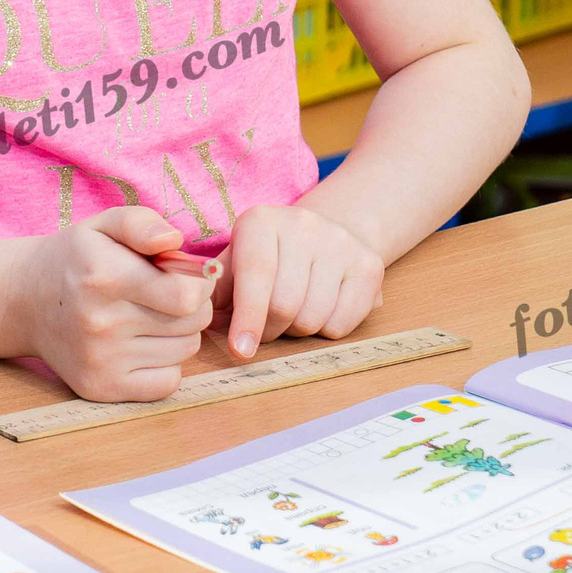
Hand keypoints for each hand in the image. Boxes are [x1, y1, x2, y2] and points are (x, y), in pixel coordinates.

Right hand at [10, 206, 219, 403]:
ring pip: (185, 352)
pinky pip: (168, 383)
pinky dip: (166, 365)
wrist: (23, 301)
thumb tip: (174, 241)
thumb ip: (142, 223)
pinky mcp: (101, 388)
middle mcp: (100, 323)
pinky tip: (143, 346)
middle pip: (192, 324)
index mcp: (104, 277)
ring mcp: (100, 361)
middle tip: (168, 295)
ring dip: (178, 334)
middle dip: (192, 306)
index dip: (199, 283)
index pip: (187, 296)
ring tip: (149, 317)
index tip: (185, 276)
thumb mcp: (103, 226)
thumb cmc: (77, 259)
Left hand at [215, 204, 384, 357]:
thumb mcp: (236, 262)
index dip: (248, 317)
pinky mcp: (369, 266)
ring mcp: (340, 244)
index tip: (241, 350)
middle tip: (266, 327)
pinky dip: (326, 331)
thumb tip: (202, 320)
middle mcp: (303, 225)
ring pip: (313, 318)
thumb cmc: (268, 257)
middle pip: (285, 305)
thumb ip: (216, 291)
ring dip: (297, 331)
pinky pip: (342, 324)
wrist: (326, 232)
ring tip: (294, 311)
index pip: (256, 275)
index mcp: (260, 221)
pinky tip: (321, 308)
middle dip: (270, 330)